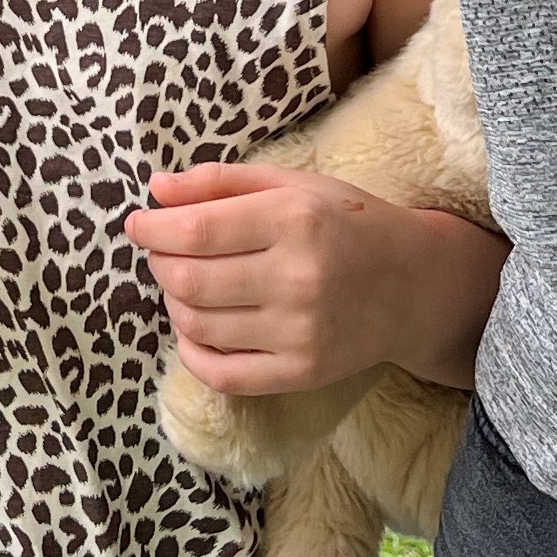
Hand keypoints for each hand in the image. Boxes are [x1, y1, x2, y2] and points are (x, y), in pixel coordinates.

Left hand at [126, 163, 489, 396]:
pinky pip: (222, 373)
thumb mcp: (293, 185)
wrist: (417, 285)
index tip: (138, 224)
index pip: (195, 231)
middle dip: (159, 263)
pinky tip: (195, 329)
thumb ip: (221, 182)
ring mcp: (300, 332)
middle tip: (161, 251)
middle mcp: (297, 278)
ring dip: (174, 302)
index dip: (152, 229)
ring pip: (197, 324)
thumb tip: (156, 189)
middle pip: (188, 280)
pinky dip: (192, 353)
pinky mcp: (302, 372)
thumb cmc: (348, 224)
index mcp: (294, 220)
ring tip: (185, 284)